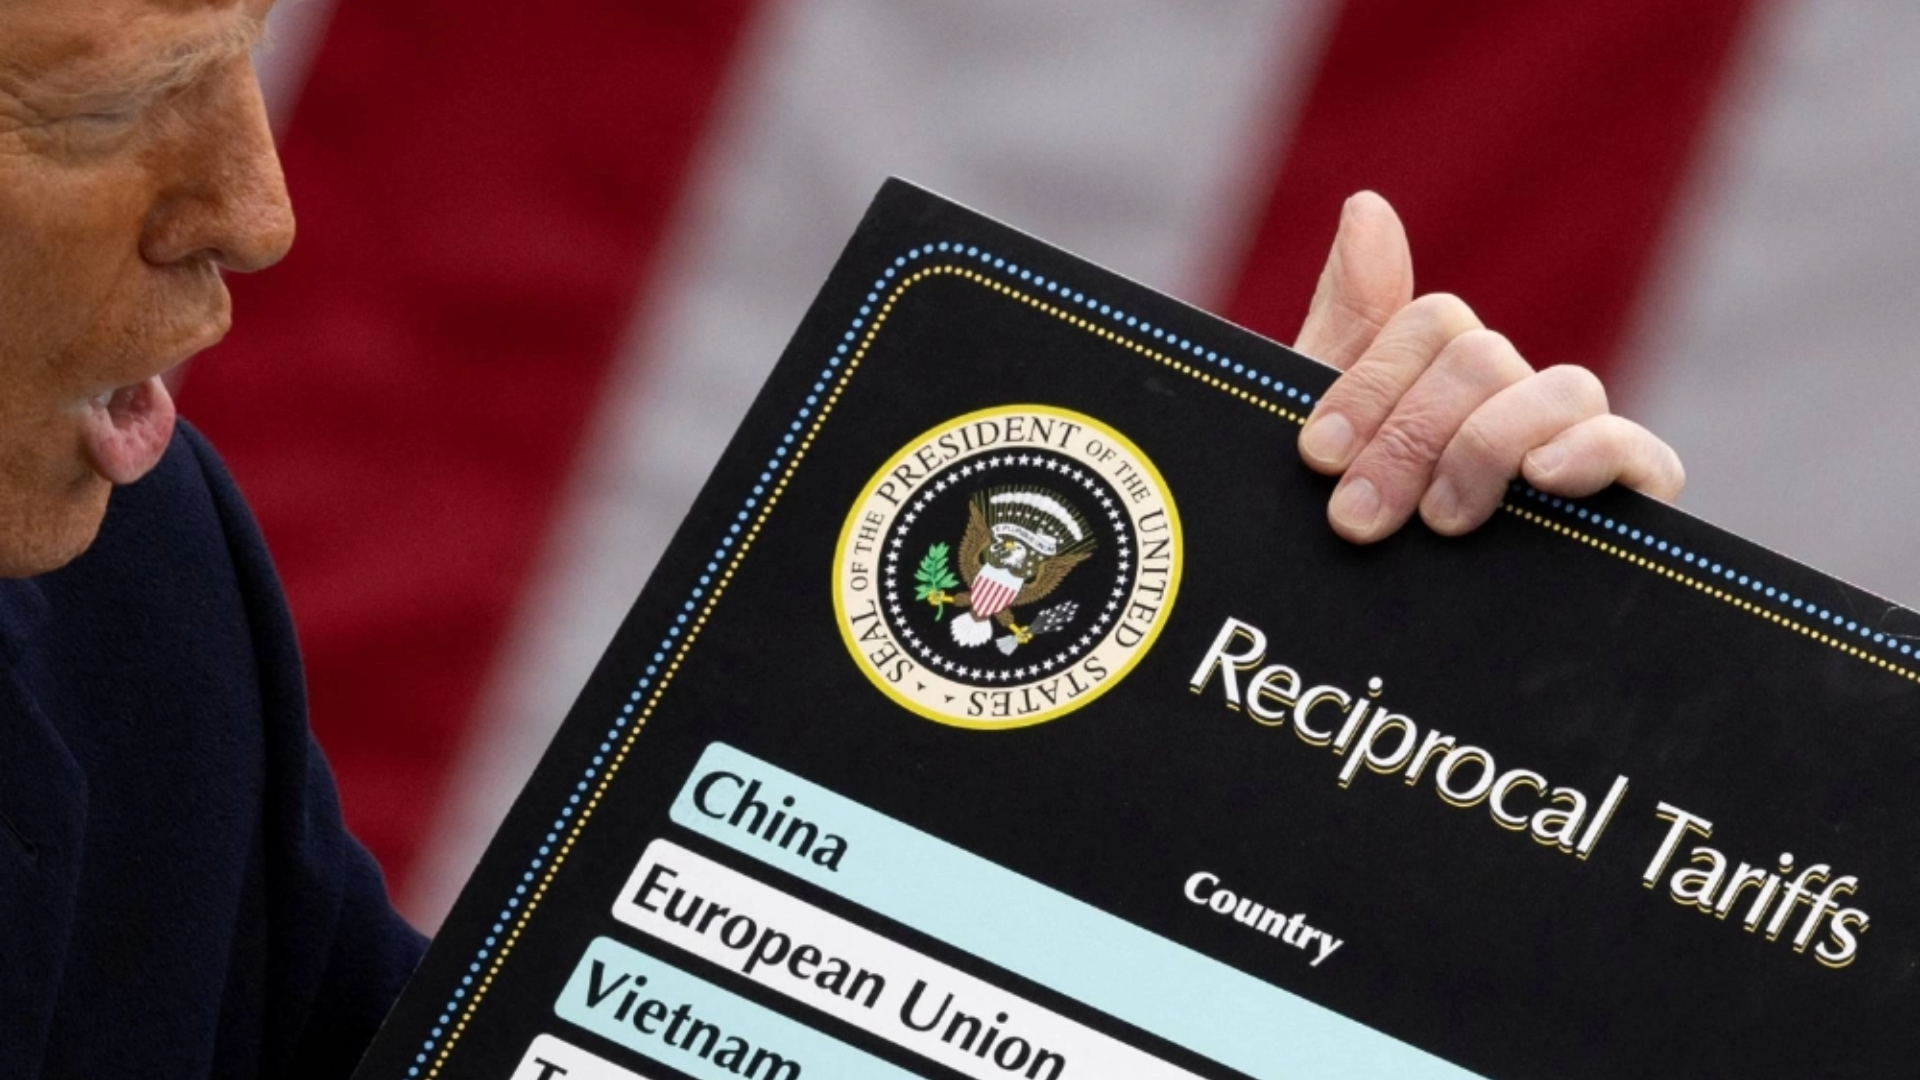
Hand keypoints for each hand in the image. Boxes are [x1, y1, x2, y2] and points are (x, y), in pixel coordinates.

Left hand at [1293, 192, 1684, 543]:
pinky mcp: (1623, 509)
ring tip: (1442, 522)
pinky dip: (1592, 454)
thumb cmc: (1343, 536)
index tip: (1313, 457)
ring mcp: (1568, 450)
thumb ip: (1344, 331)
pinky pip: (1639, 454)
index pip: (1431, 323)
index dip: (1369, 384)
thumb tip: (1369, 203)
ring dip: (1486, 446)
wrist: (1374, 674)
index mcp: (1436, 380)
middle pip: (1483, 356)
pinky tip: (1543, 481)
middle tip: (1357, 517)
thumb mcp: (1321, 442)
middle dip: (1409, 435)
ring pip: (1557, 388)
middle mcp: (1507, 401)